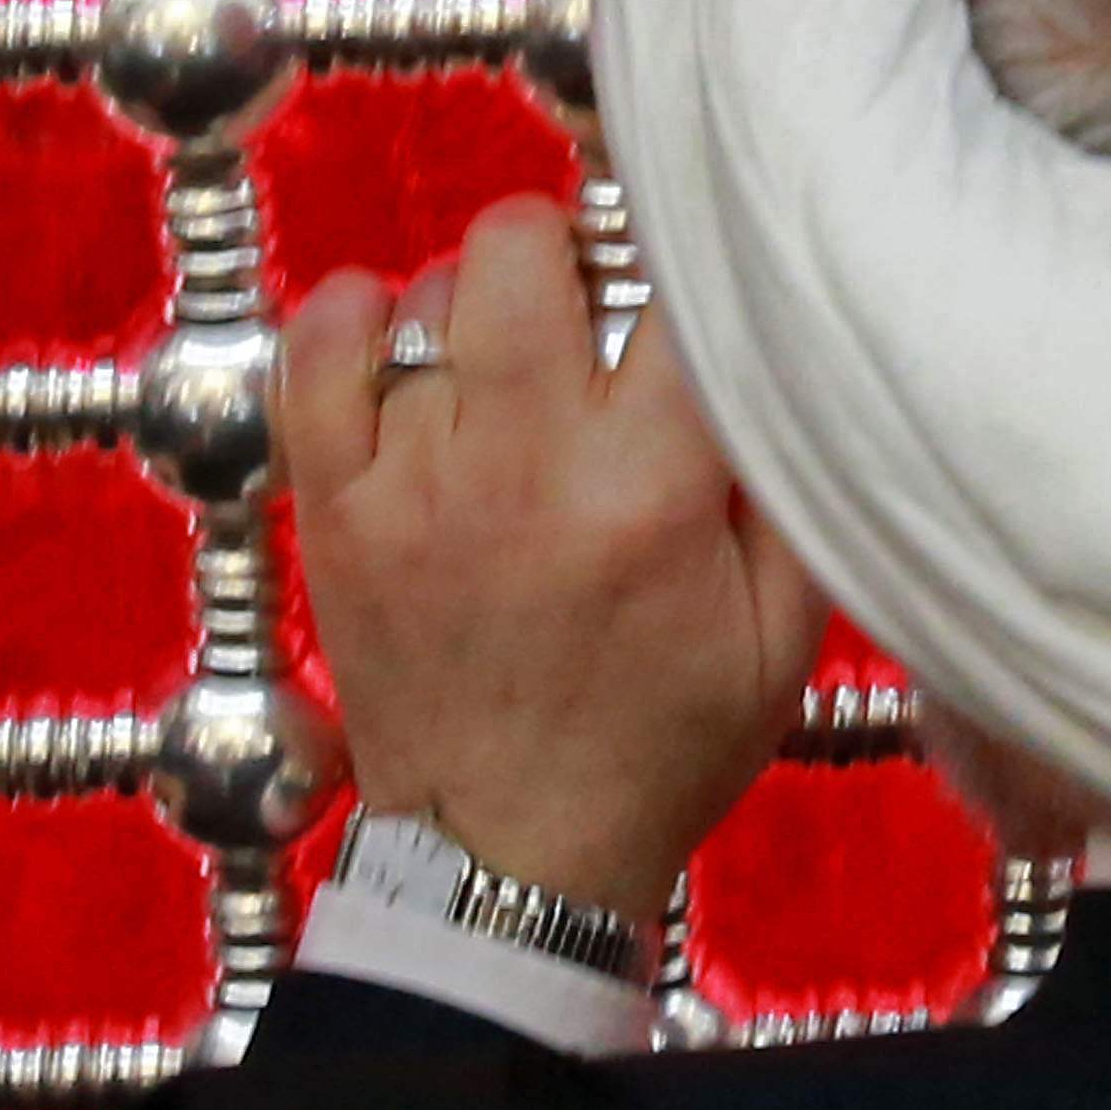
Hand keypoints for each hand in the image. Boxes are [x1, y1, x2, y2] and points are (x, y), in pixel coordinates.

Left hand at [275, 195, 826, 929]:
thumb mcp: (784, 635)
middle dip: (569, 253)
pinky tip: (401, 339)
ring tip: (510, 366)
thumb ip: (793, 485)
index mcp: (646, 490)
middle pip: (524, 249)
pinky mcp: (336, 508)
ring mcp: (412, 480)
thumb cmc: (661, 743)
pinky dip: (355, 318)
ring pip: (430, 294)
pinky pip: (316, 352)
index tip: (689, 303)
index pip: (671, 294)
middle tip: (592, 312)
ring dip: (479, 307)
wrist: (510, 860)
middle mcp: (521, 463)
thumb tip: (783, 350)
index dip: (687, 273)